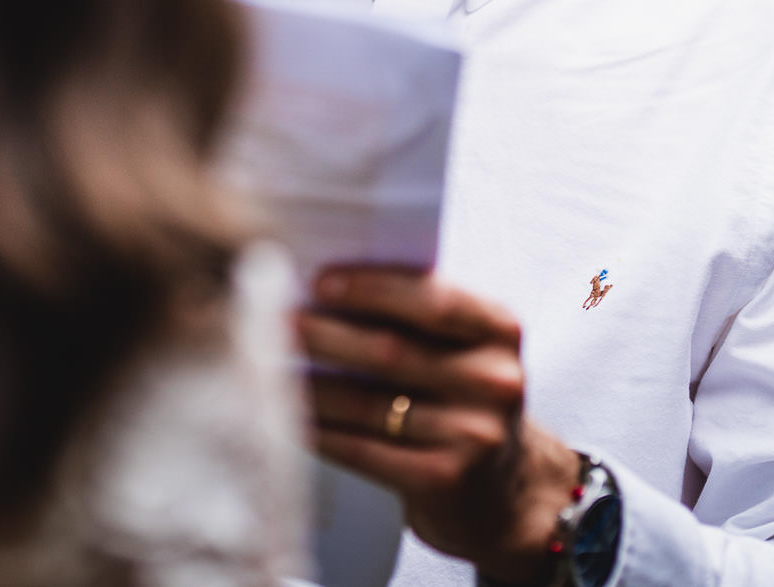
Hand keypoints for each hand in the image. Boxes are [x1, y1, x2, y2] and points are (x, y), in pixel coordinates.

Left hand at [298, 267, 576, 583]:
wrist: (505, 492)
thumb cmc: (463, 402)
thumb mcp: (464, 350)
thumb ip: (417, 316)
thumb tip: (322, 287)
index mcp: (500, 332)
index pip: (432, 299)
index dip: (373, 288)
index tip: (319, 281)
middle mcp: (495, 381)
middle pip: (392, 350)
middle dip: (326, 334)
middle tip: (274, 320)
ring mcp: (473, 435)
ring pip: (370, 404)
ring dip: (311, 386)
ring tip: (268, 368)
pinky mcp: (444, 480)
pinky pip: (364, 450)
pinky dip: (321, 432)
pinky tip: (290, 420)